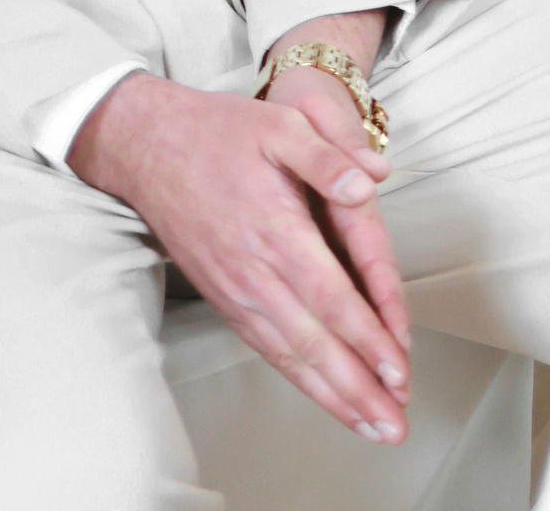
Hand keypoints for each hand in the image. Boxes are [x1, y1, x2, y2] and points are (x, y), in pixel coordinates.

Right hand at [69, 63, 408, 442]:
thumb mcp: (281, 124)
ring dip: (334, 397)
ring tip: (372, 425)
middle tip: (395, 425)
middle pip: (314, 344)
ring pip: (291, 357)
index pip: (330, 297)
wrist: (150, 150)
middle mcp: (255, 273)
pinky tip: (326, 396)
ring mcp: (236, 292)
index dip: (366, 338)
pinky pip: (267, 350)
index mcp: (275, 229)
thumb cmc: (221, 133)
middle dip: (358, 389)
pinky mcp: (225, 299)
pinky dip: (300, 379)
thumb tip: (372, 180)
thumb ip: (328, 154)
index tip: (398, 368)